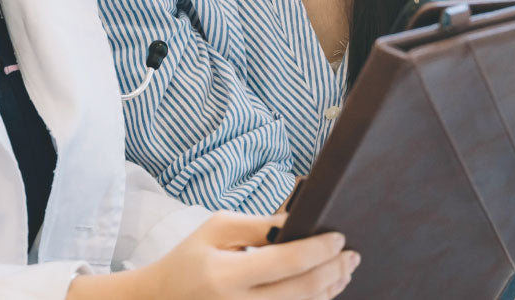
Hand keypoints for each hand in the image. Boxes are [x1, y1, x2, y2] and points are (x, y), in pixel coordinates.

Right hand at [69, 212, 359, 299]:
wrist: (162, 299)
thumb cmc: (189, 259)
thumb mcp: (215, 230)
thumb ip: (257, 225)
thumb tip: (299, 222)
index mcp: (227, 275)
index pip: (288, 261)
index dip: (320, 249)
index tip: (339, 237)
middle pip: (306, 290)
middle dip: (336, 270)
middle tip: (352, 254)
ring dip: (332, 288)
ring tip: (344, 269)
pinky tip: (325, 287)